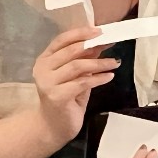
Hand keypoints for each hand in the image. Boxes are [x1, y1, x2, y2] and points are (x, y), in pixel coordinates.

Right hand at [33, 26, 118, 146]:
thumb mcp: (76, 75)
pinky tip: (109, 76)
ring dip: (99, 63)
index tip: (99, 31)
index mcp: (44, 59)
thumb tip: (101, 42)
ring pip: (77, 66)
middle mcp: (42, 69)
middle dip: (93, 46)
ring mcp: (48, 83)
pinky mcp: (57, 96)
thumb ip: (84, 59)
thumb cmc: (66, 98)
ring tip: (115, 63)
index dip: (80, 33)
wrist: (54, 126)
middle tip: (111, 44)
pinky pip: (82, 82)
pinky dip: (98, 78)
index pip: (61, 40)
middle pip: (70, 51)